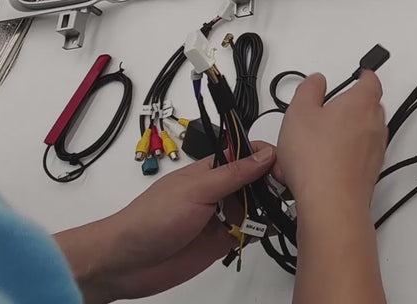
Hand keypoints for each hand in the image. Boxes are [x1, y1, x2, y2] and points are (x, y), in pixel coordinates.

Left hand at [55, 142, 274, 302]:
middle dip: (274, 182)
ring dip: (271, 207)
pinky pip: (251, 232)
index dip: (266, 156)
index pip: (246, 154)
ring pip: (257, 206)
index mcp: (210, 170)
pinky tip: (271, 229)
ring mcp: (222, 217)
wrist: (127, 262)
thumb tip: (265, 154)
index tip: (282, 166)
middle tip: (289, 190)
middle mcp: (219, 191)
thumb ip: (233, 174)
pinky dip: (263, 230)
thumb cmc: (151, 219)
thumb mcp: (196, 190)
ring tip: (286, 210)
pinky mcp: (223, 241)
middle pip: (257, 180)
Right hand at [276, 72, 385, 215]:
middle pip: (367, 107)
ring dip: (341, 134)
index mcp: (362, 102)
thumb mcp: (299, 112)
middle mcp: (375, 125)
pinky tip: (311, 167)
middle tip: (325, 109)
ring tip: (308, 145)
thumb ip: (309, 89)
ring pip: (360, 134)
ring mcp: (374, 151)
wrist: (331, 203)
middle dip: (348, 106)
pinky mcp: (368, 173)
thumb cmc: (317, 158)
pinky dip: (337, 157)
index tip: (355, 74)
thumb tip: (317, 81)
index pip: (371, 79)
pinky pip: (354, 157)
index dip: (362, 74)